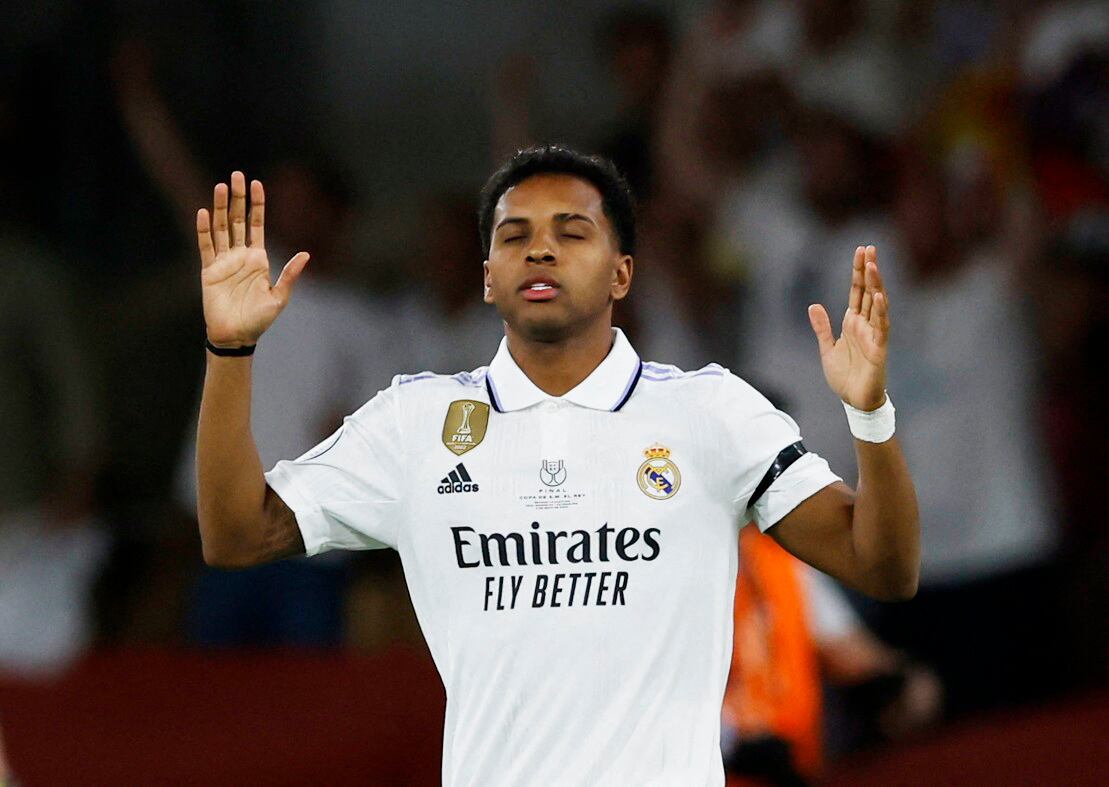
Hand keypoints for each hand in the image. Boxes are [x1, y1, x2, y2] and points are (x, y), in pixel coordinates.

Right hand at [197, 172, 308, 346]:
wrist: (237, 336)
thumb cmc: (259, 319)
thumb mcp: (279, 297)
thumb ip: (289, 274)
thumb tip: (306, 254)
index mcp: (258, 258)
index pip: (257, 224)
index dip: (257, 205)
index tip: (257, 183)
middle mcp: (240, 255)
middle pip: (237, 220)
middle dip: (237, 198)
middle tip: (236, 175)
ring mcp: (223, 261)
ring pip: (220, 228)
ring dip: (219, 207)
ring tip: (219, 186)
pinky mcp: (209, 271)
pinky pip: (206, 246)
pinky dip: (204, 230)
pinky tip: (203, 213)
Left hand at [808, 245, 888, 410]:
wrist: (854, 401)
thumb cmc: (844, 377)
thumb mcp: (827, 349)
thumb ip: (822, 327)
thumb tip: (814, 305)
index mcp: (853, 322)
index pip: (857, 291)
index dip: (858, 272)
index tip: (861, 251)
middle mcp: (865, 324)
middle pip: (868, 291)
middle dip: (869, 270)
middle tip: (869, 248)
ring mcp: (873, 334)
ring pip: (877, 303)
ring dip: (875, 284)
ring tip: (873, 264)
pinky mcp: (879, 348)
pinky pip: (881, 326)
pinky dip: (881, 311)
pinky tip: (880, 295)